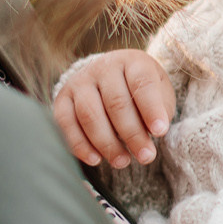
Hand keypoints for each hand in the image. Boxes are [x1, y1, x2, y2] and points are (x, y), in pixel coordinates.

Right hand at [51, 49, 173, 168]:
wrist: (110, 79)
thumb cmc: (141, 92)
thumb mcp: (159, 93)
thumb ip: (160, 109)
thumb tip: (152, 132)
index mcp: (132, 62)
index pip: (142, 83)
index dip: (151, 108)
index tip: (160, 132)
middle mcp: (103, 67)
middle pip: (116, 102)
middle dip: (132, 134)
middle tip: (146, 157)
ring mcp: (80, 82)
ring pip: (90, 115)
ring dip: (107, 143)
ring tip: (123, 162)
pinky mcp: (62, 99)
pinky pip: (66, 123)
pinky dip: (79, 144)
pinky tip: (95, 159)